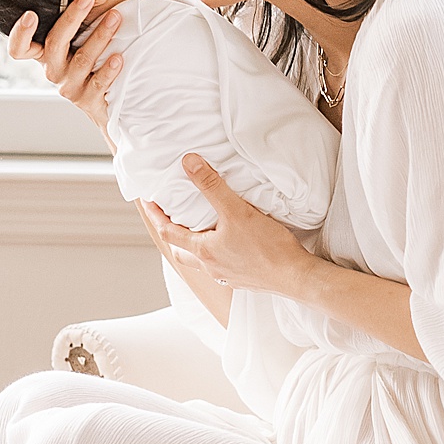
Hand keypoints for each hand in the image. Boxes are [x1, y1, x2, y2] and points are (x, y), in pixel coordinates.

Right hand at [8, 0, 122, 134]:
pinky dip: (109, 68)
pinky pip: (98, 82)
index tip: (30, 13)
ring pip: (82, 59)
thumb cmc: (91, 64)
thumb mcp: (76, 44)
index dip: (20, 33)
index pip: (19, 48)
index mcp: (45, 55)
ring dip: (100, 36)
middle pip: (55, 43)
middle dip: (72, 18)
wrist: (104, 104)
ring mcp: (69, 86)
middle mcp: (53, 70)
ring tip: (116, 17)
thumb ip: (74, 23)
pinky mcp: (88, 100)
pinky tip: (119, 56)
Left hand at [140, 158, 316, 299]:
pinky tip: (229, 247)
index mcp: (203, 251)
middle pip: (181, 252)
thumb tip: (188, 163)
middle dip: (173, 235)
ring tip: (201, 231)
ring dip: (196, 246)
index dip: (155, 215)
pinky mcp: (243, 280)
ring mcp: (226, 276)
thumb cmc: (268, 247)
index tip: (148, 202)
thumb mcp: (236, 210)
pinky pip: (221, 267)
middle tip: (171, 219)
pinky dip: (217, 254)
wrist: (295, 277)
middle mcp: (210, 267)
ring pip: (201, 261)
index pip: (168, 232)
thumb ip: (211, 185)